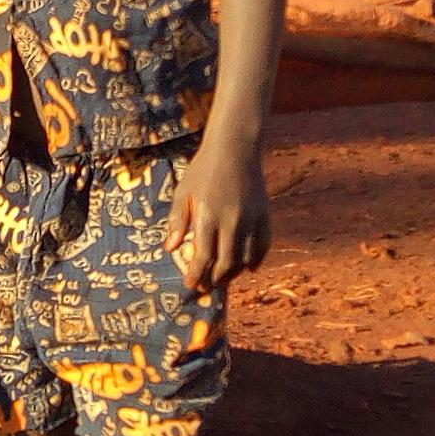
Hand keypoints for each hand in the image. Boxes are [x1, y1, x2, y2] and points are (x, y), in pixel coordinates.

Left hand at [165, 136, 270, 293]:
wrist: (235, 148)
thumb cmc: (203, 170)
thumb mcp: (183, 192)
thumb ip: (177, 220)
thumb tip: (170, 249)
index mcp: (208, 215)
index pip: (203, 255)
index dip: (196, 273)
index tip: (190, 284)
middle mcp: (232, 220)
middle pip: (225, 263)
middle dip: (214, 279)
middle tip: (205, 287)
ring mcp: (251, 219)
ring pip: (245, 258)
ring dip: (233, 273)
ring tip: (222, 278)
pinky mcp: (264, 215)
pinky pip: (262, 245)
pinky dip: (255, 259)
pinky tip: (246, 267)